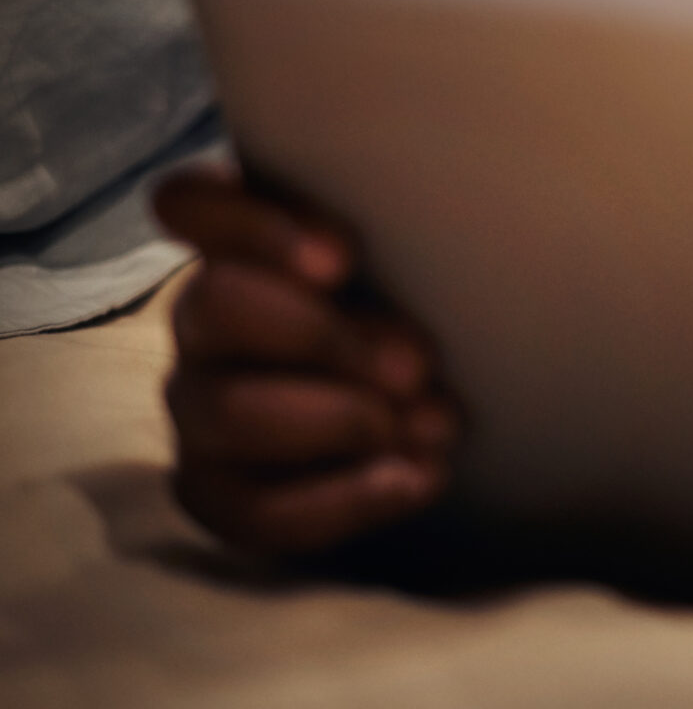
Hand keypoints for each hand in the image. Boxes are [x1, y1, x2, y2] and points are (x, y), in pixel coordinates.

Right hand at [155, 162, 455, 555]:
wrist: (427, 416)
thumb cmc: (426, 308)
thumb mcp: (422, 258)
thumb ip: (412, 227)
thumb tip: (481, 213)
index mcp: (248, 243)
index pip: (194, 200)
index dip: (254, 225)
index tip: (344, 260)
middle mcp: (207, 322)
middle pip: (213, 304)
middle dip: (323, 335)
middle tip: (418, 365)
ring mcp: (203, 408)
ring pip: (229, 411)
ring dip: (342, 419)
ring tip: (432, 424)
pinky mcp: (221, 491)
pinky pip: (257, 508)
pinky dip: (348, 497)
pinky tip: (419, 478)